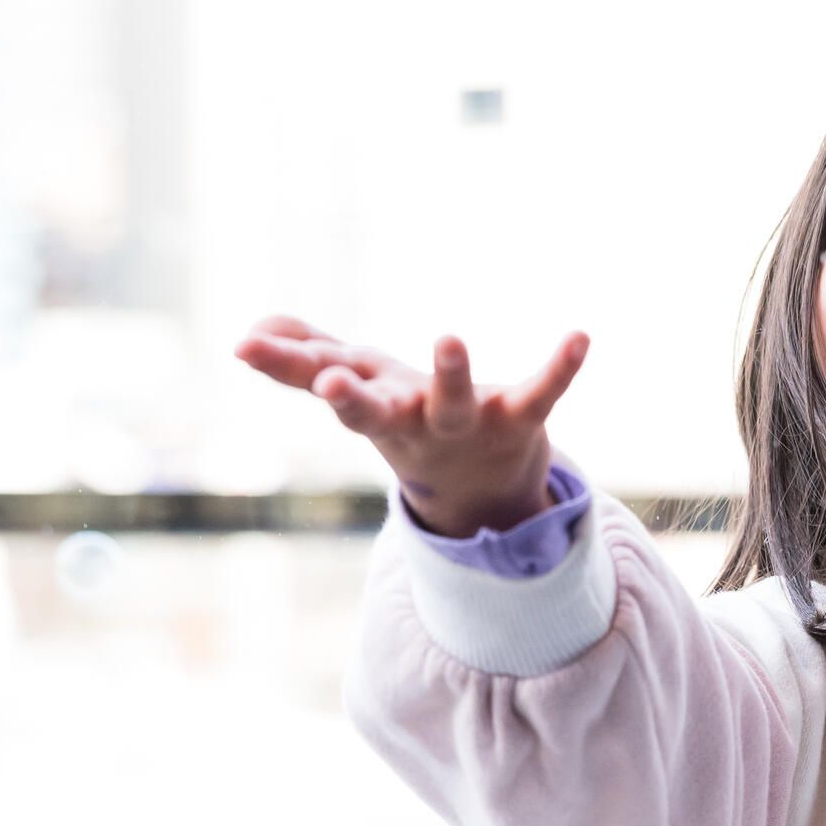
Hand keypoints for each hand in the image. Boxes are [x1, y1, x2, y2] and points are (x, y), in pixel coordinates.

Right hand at [234, 315, 587, 536]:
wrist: (484, 494)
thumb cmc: (412, 423)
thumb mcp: (361, 389)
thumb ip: (308, 357)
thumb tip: (252, 331)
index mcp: (371, 410)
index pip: (319, 383)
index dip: (283, 365)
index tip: (245, 347)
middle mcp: (413, 422)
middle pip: (375, 414)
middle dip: (351, 400)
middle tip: (330, 384)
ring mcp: (466, 425)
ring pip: (454, 403)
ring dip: (451, 374)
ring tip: (448, 339)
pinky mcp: (518, 421)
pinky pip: (541, 393)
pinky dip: (561, 368)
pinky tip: (580, 337)